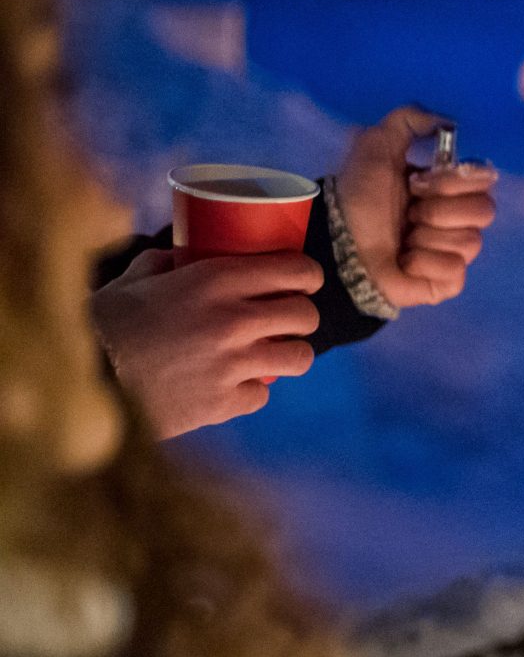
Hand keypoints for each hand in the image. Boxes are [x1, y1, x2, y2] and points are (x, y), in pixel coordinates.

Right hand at [90, 248, 321, 436]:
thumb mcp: (127, 284)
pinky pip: (261, 395)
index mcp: (213, 280)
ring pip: (300, 358)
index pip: (294, 270)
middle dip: (299, 316)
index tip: (304, 280)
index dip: (307, 275)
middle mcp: (232, 319)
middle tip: (286, 319)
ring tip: (272, 354)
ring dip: (288, 355)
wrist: (83, 384)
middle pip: (305, 315)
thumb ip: (157, 265)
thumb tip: (175, 254)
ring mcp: (233, 364)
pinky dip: (249, 392)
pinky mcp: (226, 403)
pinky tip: (231, 387)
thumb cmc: (103, 328)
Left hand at [336, 106, 497, 308]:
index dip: (453, 182)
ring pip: (470, 242)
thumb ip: (410, 119)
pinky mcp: (448, 282)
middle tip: (408, 213)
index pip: (484, 180)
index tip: (418, 183)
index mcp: (449, 189)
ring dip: (426, 238)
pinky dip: (424, 264)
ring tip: (402, 240)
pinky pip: (454, 270)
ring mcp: (455, 252)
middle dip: (439, 210)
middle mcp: (458, 219)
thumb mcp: (377, 144)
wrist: (336, 241)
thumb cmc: (359, 196)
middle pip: (485, 211)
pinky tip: (404, 262)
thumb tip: (449, 123)